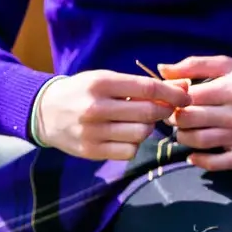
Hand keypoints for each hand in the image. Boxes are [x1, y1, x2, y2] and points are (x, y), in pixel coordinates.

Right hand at [35, 70, 191, 160]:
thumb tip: (183, 86)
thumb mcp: (109, 79)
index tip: (187, 97)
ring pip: (141, 134)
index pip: (148, 89)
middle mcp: (95, 108)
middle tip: (166, 110)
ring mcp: (91, 132)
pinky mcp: (89, 151)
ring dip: (149, 128)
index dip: (173, 93)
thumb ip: (143, 84)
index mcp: (101, 84)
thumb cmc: (84, 91)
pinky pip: (128, 152)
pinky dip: (134, 144)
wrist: (45, 112)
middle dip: (165, 111)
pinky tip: (126, 135)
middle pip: (148, 113)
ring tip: (141, 121)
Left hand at [162, 56, 231, 170]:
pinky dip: (200, 161)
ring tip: (187, 128)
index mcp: (231, 88)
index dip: (172, 98)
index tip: (173, 98)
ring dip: (183, 136)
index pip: (186, 97)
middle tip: (177, 114)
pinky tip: (194, 153)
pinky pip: (216, 164)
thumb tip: (161, 69)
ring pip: (196, 141)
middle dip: (174, 117)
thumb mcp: (231, 64)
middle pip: (187, 120)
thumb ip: (195, 64)